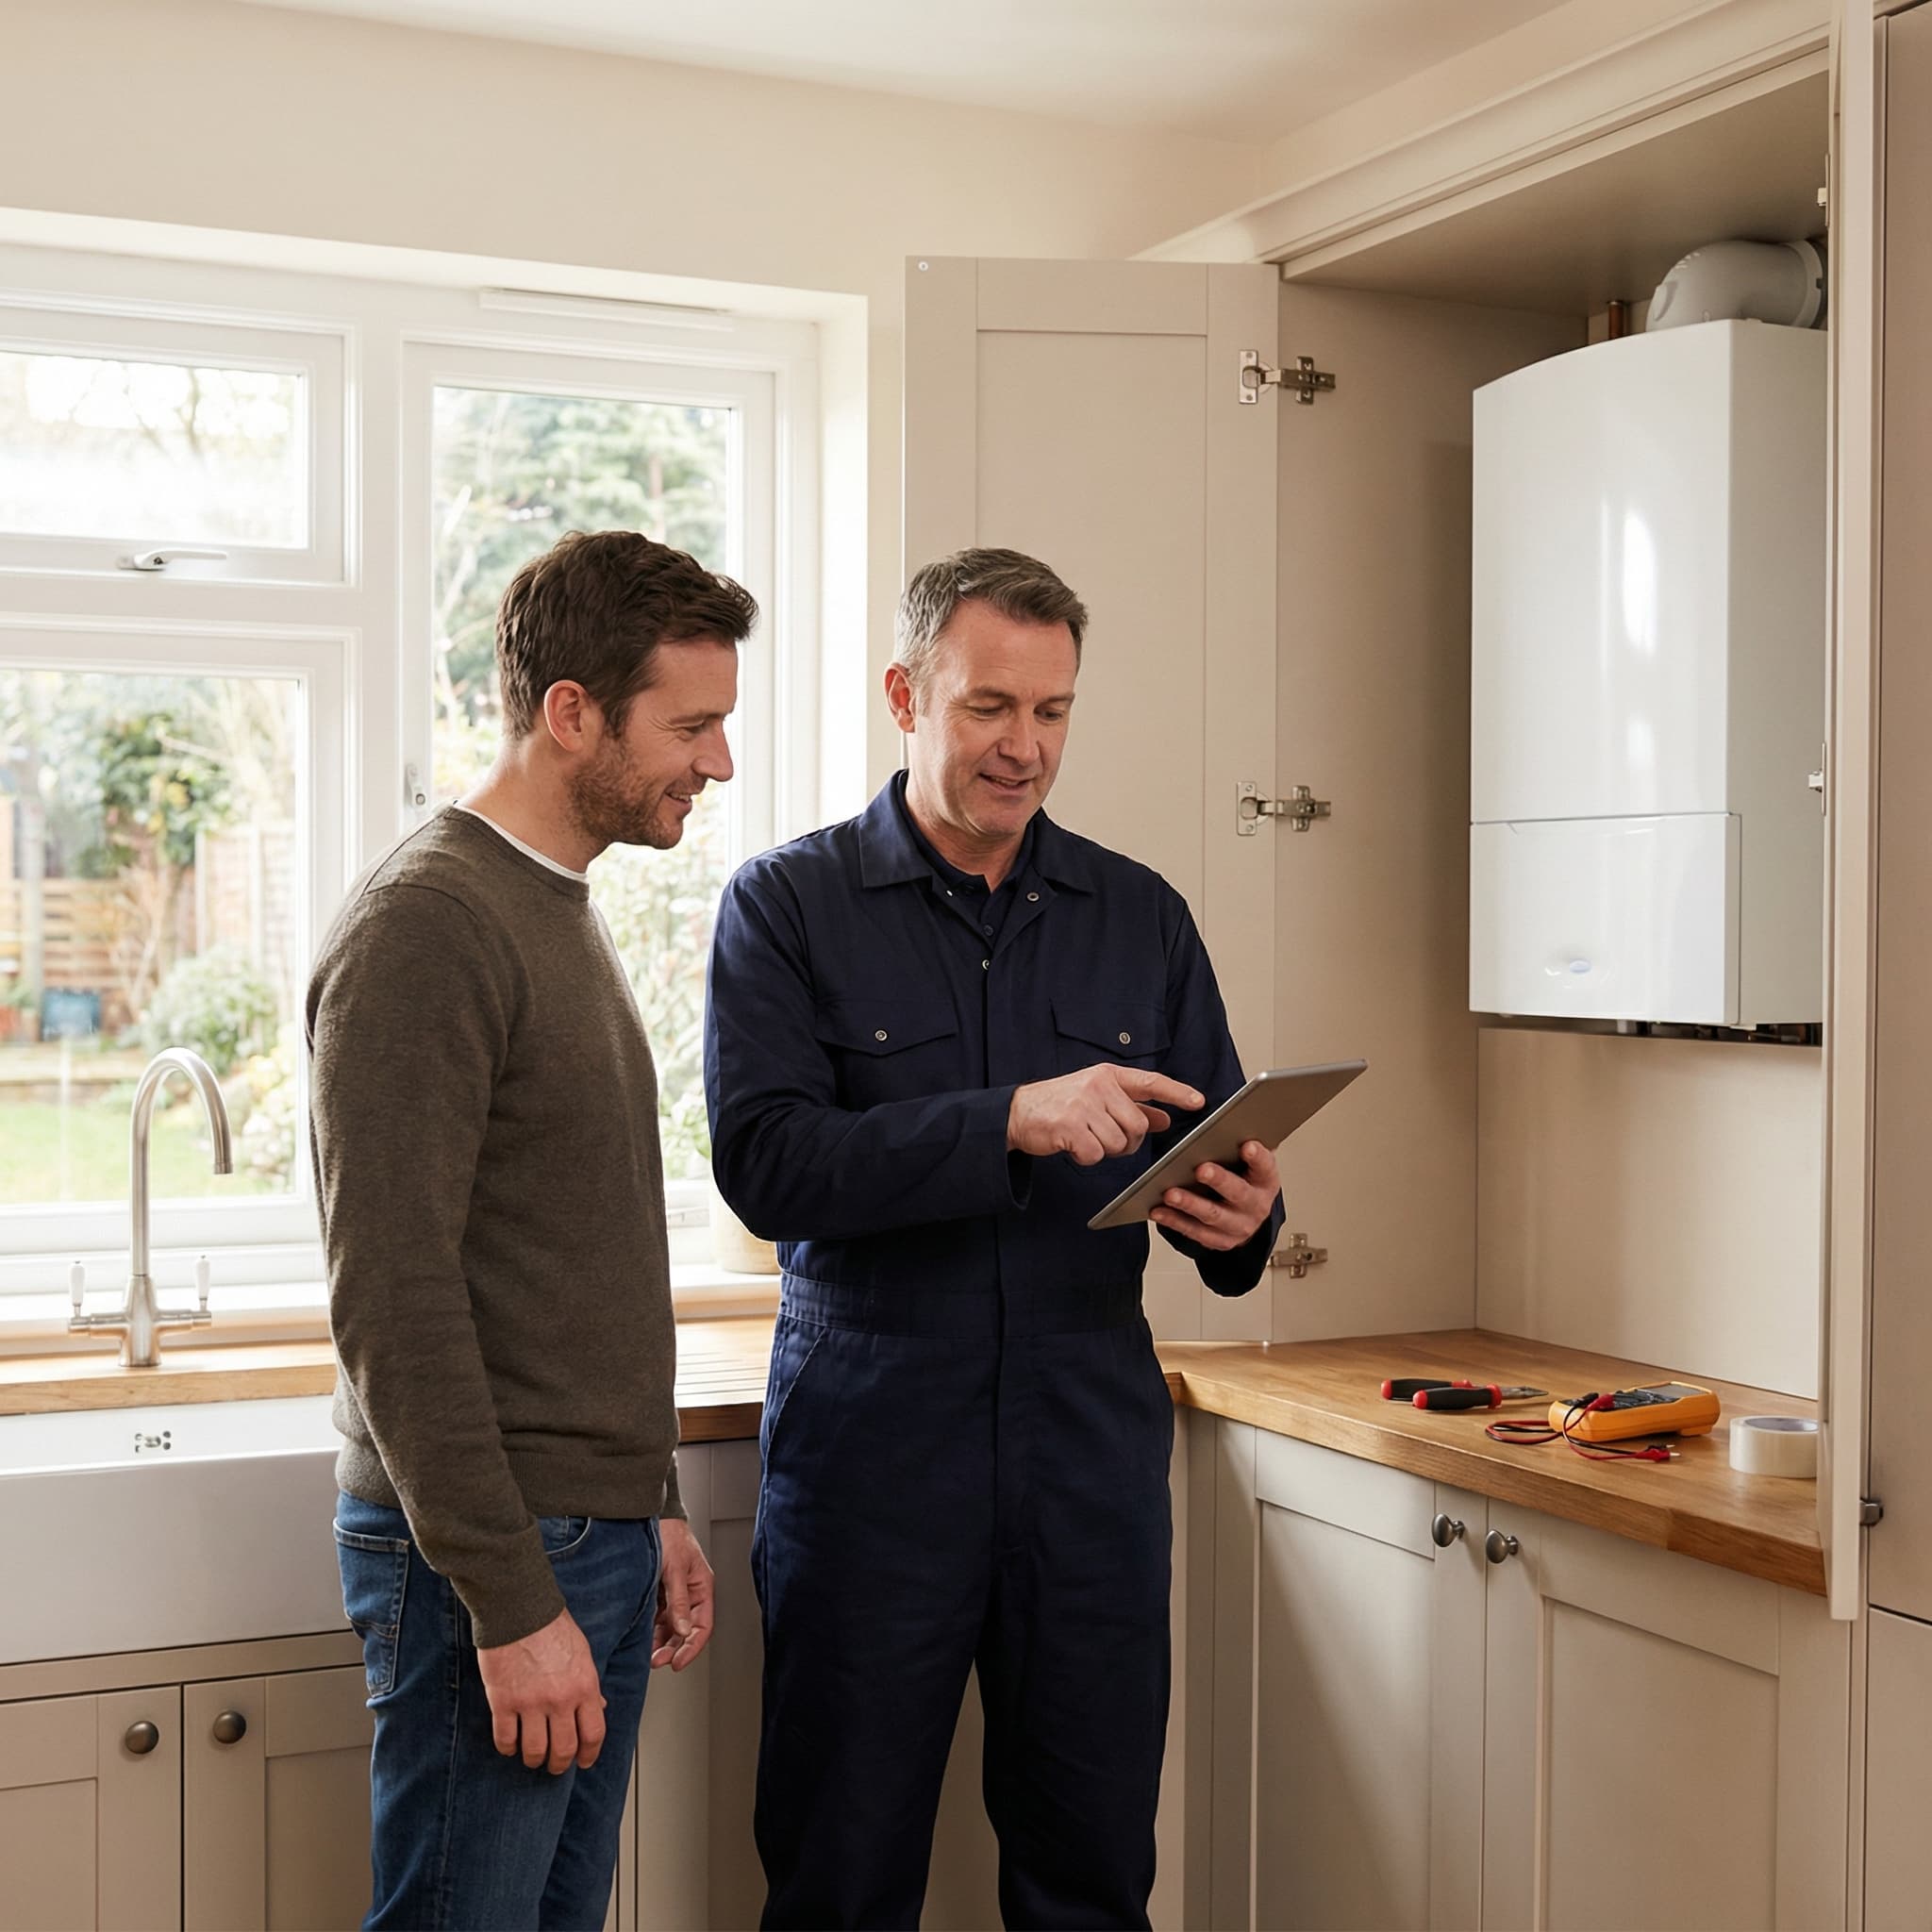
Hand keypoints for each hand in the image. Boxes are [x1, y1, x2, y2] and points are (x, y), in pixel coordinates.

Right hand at [476, 1607, 604, 1774]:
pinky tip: (510, 1743)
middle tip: (555, 1765)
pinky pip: (505, 1740)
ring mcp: (530, 1703)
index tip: (584, 1761)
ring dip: (534, 1758)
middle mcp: (560, 1699)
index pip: (593, 1734)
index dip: (589, 1754)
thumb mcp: (582, 1652)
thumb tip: (597, 1707)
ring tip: (532, 1756)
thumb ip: (588, 1684)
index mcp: (584, 1686)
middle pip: (563, 1750)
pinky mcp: (503, 1702)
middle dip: (560, 1764)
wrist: (518, 1608)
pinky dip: (508, 1748)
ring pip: (534, 1751)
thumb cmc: (551, 1625)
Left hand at [651, 1517, 714, 1671]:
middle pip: (686, 1630)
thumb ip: (679, 1601)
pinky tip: (642, 1637)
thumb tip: (683, 1630)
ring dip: (661, 1642)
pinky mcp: (659, 1593)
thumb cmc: (669, 1535)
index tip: (677, 1662)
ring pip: (671, 1627)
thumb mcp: (675, 1569)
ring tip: (648, 1653)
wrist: (650, 1517)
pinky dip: (651, 1629)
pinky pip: (658, 1618)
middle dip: (673, 1648)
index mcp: (702, 1588)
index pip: (702, 1627)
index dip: (691, 1648)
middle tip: (657, 1661)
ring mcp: (674, 1594)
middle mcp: (690, 1594)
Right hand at [1007, 1065, 1203, 1166]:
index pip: (1150, 1081)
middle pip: (1137, 1126)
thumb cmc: (1060, 1105)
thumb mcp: (1097, 1098)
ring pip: (1118, 1144)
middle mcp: (1097, 1086)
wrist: (1017, 1113)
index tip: (1198, 1101)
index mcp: (1107, 1075)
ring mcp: (1083, 1105)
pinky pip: (1096, 1154)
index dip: (1176, 1092)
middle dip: (1128, 1141)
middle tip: (1107, 1138)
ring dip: (1104, 1150)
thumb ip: (1132, 1107)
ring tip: (1084, 1138)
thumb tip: (1163, 1119)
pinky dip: (1086, 1157)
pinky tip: (1072, 1145)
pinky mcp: (1069, 1126)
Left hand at [1149, 1138, 1281, 1251]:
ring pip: (1213, 1215)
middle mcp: (1256, 1205)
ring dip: (1190, 1204)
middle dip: (1219, 1180)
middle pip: (1238, 1193)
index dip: (1258, 1157)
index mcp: (1265, 1180)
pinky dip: (1175, 1221)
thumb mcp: (1246, 1160)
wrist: (1247, 1214)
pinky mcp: (1220, 1240)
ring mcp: (1239, 1226)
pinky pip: (1195, 1232)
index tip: (1247, 1146)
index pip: (1265, 1166)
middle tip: (1201, 1169)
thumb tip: (1225, 1120)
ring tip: (1170, 1193)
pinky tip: (1159, 1211)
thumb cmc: (1242, 1177)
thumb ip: (1239, 1143)